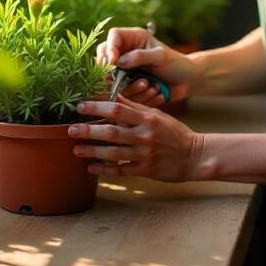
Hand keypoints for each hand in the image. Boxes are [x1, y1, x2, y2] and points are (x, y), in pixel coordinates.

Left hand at [69, 96, 203, 181]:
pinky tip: (91, 168)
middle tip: (70, 129)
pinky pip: (121, 170)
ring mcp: (144, 154)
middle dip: (89, 130)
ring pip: (114, 153)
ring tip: (76, 149)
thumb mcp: (157, 114)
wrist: (194, 155)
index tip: (80, 105)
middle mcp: (144, 135)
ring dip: (93, 151)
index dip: (97, 107)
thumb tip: (113, 96)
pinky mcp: (145, 170)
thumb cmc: (173, 132)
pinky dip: (105, 170)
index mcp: (147, 117)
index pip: (118, 109)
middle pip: (112, 131)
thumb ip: (135, 107)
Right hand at [97, 27, 196, 105]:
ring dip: (130, 87)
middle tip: (125, 80)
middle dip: (114, 73)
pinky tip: (154, 91)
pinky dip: (138, 95)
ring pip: (112, 80)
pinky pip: (124, 94)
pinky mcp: (128, 86)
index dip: (109, 49)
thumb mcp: (161, 57)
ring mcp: (125, 70)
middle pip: (104, 58)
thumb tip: (119, 62)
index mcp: (133, 38)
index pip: (113, 36)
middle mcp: (125, 52)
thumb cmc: (176, 63)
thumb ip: (140, 56)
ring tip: (149, 85)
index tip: (113, 63)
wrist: (187, 81)